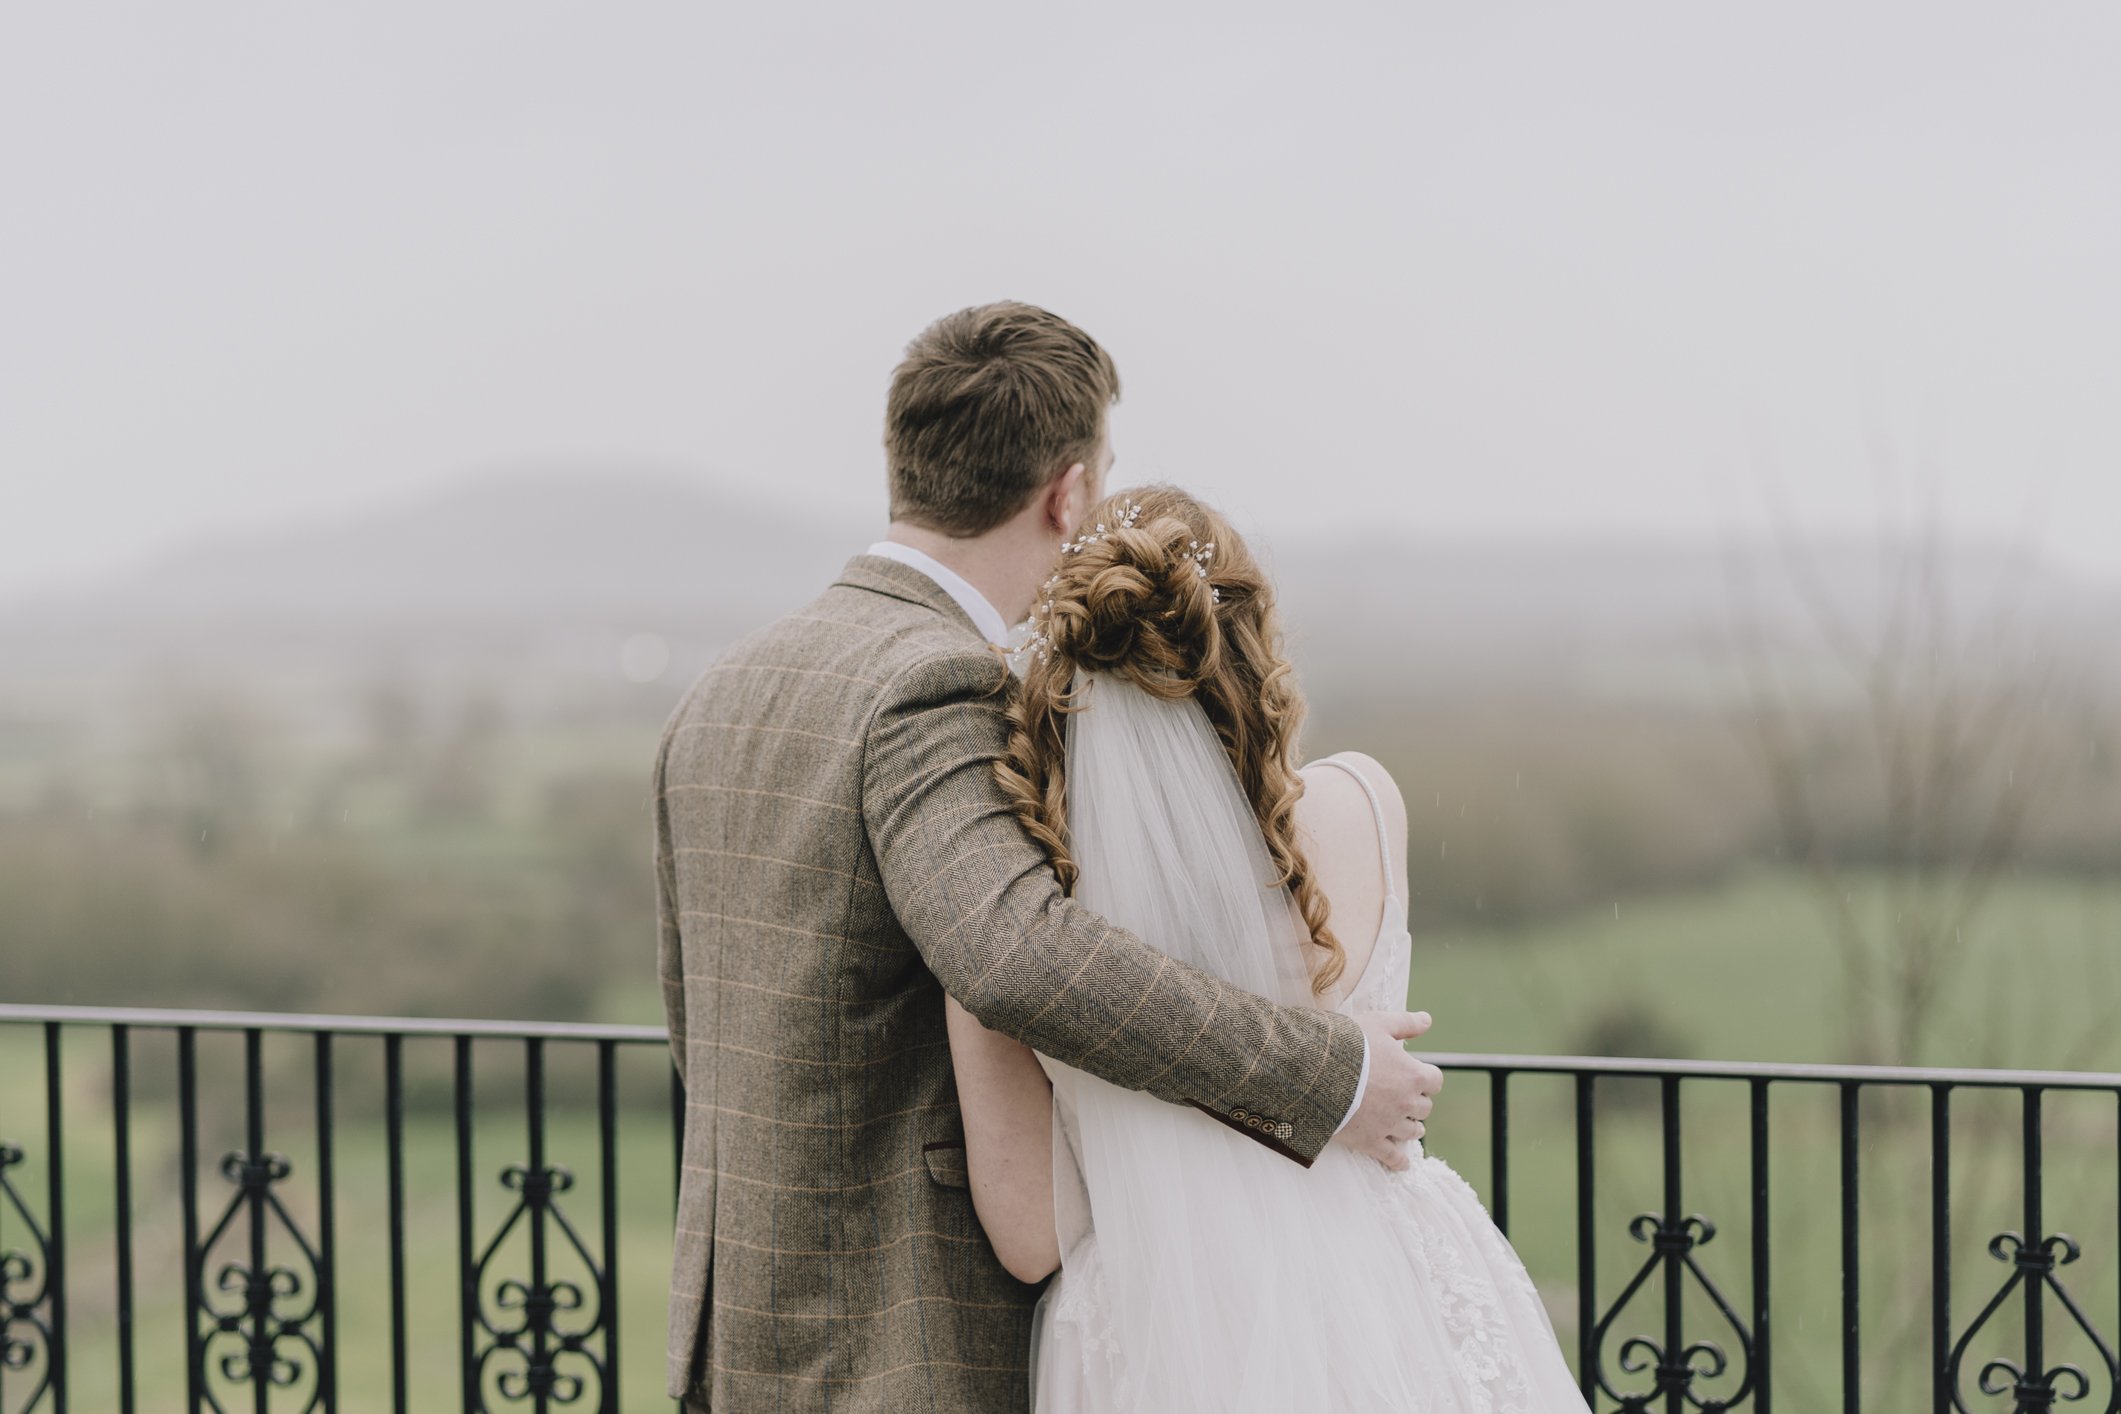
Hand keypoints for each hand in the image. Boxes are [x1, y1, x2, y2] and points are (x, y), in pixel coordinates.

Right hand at [1333, 1010, 1443, 1171]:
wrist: (1317, 1073)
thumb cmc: (1348, 1044)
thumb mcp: (1377, 1024)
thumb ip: (1405, 1023)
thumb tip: (1428, 1020)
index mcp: (1412, 1075)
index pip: (1434, 1081)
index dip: (1426, 1078)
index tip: (1415, 1075)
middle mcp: (1406, 1102)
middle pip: (1424, 1108)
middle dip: (1417, 1102)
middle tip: (1406, 1099)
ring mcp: (1389, 1125)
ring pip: (1412, 1132)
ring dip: (1411, 1127)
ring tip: (1407, 1126)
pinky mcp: (1370, 1141)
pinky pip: (1392, 1157)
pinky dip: (1399, 1161)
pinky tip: (1402, 1163)